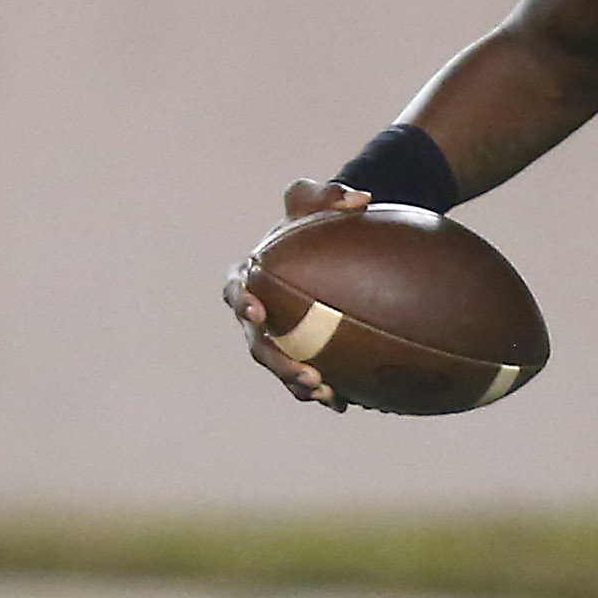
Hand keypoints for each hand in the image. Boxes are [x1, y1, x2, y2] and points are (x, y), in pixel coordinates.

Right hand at [220, 179, 367, 410]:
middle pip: (258, 343)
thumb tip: (360, 200)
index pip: (237, 290)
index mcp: (248, 278)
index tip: (256, 311)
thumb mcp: (316, 200)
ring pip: (279, 367)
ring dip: (298, 384)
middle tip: (307, 372)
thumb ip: (328, 194)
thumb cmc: (312, 222)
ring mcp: (275, 336)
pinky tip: (346, 403)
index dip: (242, 303)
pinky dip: (322, 391)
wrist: (325, 248)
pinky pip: (305, 375)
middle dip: (278, 361)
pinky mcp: (297, 351)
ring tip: (325, 393)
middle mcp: (256, 313)